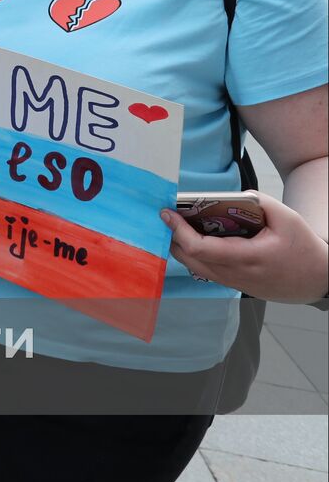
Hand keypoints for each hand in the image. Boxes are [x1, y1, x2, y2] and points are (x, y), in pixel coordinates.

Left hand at [162, 193, 328, 302]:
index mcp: (248, 257)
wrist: (319, 279)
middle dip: (173, 238)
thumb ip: (257, 202)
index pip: (200, 249)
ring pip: (195, 268)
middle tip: (169, 217)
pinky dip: (194, 255)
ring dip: (182, 247)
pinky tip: (196, 239)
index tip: (167, 214)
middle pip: (190, 260)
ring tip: (180, 225)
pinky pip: (206, 272)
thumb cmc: (304, 249)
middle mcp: (237, 274)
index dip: (178, 231)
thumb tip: (230, 196)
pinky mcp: (236, 286)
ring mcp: (235, 283)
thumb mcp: (287, 218)